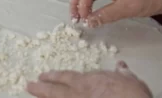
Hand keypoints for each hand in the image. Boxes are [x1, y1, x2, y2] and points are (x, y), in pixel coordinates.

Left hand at [27, 64, 151, 97]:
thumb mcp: (130, 80)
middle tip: (28, 85)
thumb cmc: (132, 94)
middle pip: (55, 90)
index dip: (54, 76)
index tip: (44, 75)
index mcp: (90, 82)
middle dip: (41, 88)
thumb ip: (123, 73)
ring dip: (43, 97)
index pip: (67, 77)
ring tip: (32, 93)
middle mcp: (80, 94)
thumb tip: (121, 67)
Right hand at [70, 0, 161, 27]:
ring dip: (82, 1)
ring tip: (79, 17)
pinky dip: (91, 1)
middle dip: (76, 2)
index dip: (81, 5)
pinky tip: (91, 11)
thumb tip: (88, 22)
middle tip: (74, 19)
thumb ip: (106, 14)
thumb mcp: (128, 8)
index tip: (82, 21)